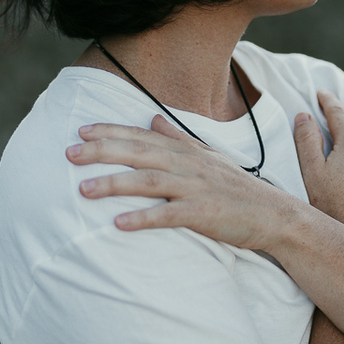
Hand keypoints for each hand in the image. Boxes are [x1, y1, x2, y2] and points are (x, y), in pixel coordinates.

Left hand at [66, 115, 292, 250]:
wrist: (275, 215)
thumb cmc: (238, 189)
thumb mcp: (209, 156)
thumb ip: (179, 138)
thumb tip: (154, 119)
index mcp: (185, 151)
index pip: (141, 136)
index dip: (110, 132)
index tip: (80, 131)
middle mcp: (187, 164)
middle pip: (137, 153)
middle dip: (101, 152)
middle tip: (68, 154)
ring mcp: (195, 188)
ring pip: (147, 181)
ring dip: (113, 184)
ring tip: (83, 190)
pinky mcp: (203, 213)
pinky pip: (168, 215)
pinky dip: (142, 218)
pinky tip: (118, 224)